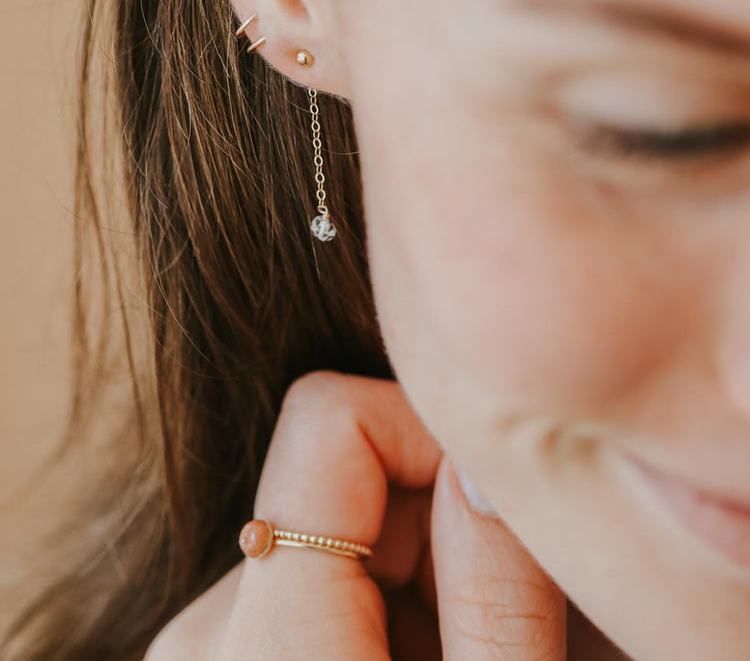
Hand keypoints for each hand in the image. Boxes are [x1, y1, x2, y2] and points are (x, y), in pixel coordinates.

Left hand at [145, 370, 566, 659]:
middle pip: (345, 476)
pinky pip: (329, 585)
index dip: (430, 428)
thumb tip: (490, 457)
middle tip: (544, 593)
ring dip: (441, 568)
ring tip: (515, 636)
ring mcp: (218, 646)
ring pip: (347, 530)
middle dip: (453, 518)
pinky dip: (406, 608)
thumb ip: (493, 591)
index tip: (507, 496)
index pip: (334, 417)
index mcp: (262, 643)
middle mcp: (214, 630)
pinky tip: (461, 652)